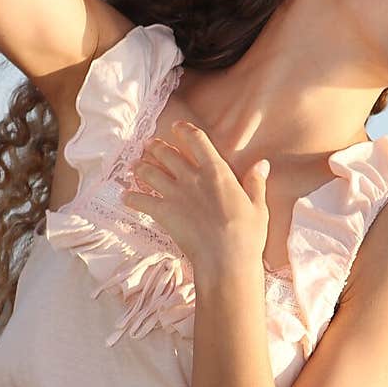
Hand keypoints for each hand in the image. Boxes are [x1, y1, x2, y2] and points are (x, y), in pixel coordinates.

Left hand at [122, 120, 270, 279]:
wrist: (226, 259)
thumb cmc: (247, 235)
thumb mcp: (258, 206)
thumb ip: (255, 182)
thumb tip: (262, 164)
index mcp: (217, 172)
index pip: (197, 140)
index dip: (184, 130)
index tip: (177, 127)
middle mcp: (192, 178)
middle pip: (168, 153)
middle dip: (157, 147)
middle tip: (150, 145)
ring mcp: (175, 194)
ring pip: (150, 172)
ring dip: (141, 166)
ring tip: (136, 165)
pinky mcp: (163, 213)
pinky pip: (140, 200)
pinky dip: (131, 197)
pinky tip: (125, 196)